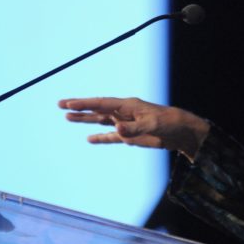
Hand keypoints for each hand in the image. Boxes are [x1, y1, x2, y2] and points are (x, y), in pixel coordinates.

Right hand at [58, 97, 209, 159]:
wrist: (182, 132)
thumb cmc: (169, 122)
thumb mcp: (152, 124)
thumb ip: (133, 128)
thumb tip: (116, 130)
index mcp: (128, 105)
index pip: (101, 103)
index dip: (84, 103)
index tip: (68, 103)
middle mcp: (124, 112)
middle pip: (97, 109)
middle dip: (79, 108)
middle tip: (60, 105)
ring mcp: (126, 124)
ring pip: (101, 121)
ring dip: (86, 120)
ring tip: (68, 118)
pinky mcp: (130, 136)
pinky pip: (111, 137)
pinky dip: (100, 138)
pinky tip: (89, 139)